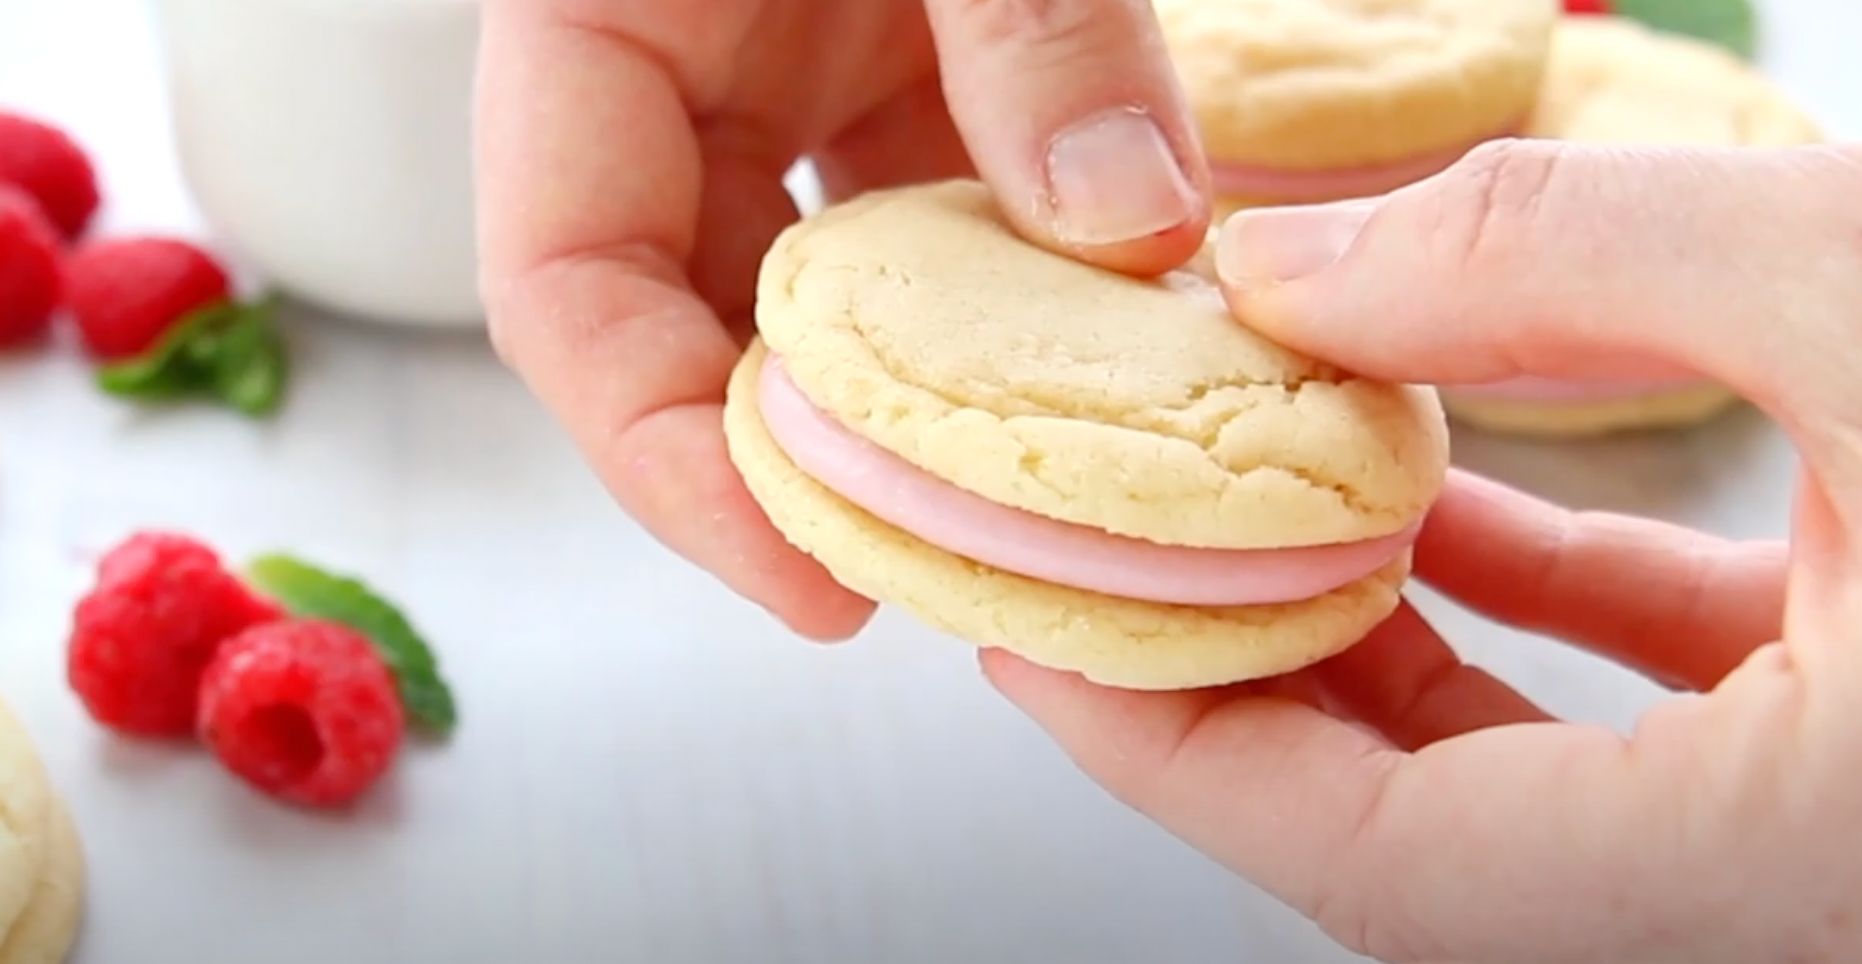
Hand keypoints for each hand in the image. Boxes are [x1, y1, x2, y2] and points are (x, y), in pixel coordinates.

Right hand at [474, 0, 1210, 637]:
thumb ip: (1033, 26)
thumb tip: (1134, 228)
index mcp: (592, 16)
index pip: (561, 287)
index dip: (661, 458)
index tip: (806, 582)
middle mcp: (675, 71)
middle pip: (686, 323)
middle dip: (802, 464)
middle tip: (940, 576)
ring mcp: (784, 69)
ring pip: (821, 288)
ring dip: (921, 394)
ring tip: (1033, 495)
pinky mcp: (891, 57)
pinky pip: (926, 208)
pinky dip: (1004, 292)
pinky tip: (1096, 353)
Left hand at [986, 141, 1861, 962]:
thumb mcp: (1853, 284)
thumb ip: (1560, 261)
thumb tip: (1303, 271)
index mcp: (1795, 852)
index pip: (1385, 866)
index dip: (1177, 758)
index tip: (1042, 646)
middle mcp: (1808, 879)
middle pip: (1430, 835)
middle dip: (1254, 695)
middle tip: (1119, 576)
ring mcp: (1835, 811)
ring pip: (1541, 775)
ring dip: (1388, 643)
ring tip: (1262, 520)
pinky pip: (1660, 698)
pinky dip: (1540, 602)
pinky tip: (1463, 500)